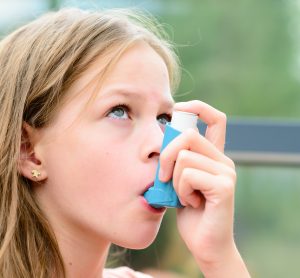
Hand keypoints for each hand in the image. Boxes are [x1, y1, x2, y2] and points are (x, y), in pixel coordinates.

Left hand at [159, 100, 249, 276]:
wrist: (204, 243)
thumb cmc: (189, 212)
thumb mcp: (179, 180)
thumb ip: (177, 161)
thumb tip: (162, 140)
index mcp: (213, 155)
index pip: (215, 118)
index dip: (197, 107)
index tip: (177, 109)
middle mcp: (223, 160)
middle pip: (188, 135)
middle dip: (166, 155)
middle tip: (163, 177)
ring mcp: (226, 172)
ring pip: (184, 157)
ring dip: (174, 180)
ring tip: (183, 196)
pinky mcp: (224, 187)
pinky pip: (188, 175)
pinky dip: (181, 191)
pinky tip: (190, 203)